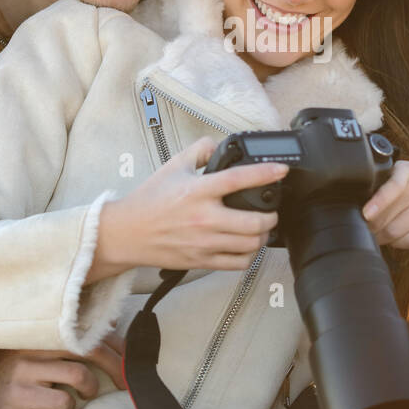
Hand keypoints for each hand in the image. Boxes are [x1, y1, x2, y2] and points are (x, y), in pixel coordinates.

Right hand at [0, 333, 126, 408]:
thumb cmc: (13, 359)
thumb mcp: (37, 339)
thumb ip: (67, 333)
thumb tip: (111, 327)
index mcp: (44, 327)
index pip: (90, 328)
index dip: (116, 343)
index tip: (127, 355)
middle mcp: (36, 343)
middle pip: (90, 348)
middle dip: (115, 365)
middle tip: (124, 381)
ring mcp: (27, 367)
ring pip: (79, 372)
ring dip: (91, 386)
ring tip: (87, 392)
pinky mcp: (21, 394)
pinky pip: (60, 400)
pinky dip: (70, 405)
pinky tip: (65, 405)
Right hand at [94, 137, 286, 272]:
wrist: (128, 233)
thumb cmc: (149, 201)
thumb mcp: (173, 166)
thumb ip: (199, 150)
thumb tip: (218, 144)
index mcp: (198, 191)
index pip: (238, 179)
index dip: (264, 173)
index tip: (280, 170)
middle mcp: (204, 218)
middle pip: (254, 221)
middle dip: (271, 216)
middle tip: (272, 211)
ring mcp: (204, 242)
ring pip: (250, 244)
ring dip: (263, 236)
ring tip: (262, 229)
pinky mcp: (202, 260)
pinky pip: (238, 263)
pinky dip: (249, 256)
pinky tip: (246, 247)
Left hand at [362, 160, 408, 248]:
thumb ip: (393, 182)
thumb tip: (365, 205)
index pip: (392, 188)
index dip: (376, 203)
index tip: (365, 214)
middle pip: (389, 217)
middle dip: (372, 227)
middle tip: (365, 230)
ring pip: (398, 231)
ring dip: (383, 238)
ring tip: (378, 237)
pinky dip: (399, 244)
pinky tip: (396, 240)